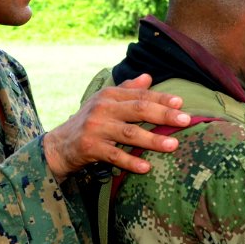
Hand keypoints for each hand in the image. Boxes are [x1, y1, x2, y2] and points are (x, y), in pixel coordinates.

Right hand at [44, 74, 189, 180]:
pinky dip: (130, 162)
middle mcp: (103, 108)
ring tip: (173, 145)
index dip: (161, 98)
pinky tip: (146, 167)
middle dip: (163, 115)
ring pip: (129, 134)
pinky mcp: (89, 147)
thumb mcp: (105, 102)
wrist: (58, 145)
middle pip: (138, 110)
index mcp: (109, 95)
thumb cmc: (89, 122)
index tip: (181, 104)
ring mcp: (95, 128)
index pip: (140, 95)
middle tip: (185, 121)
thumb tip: (149, 76)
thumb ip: (127, 89)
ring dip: (152, 140)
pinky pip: (114, 155)